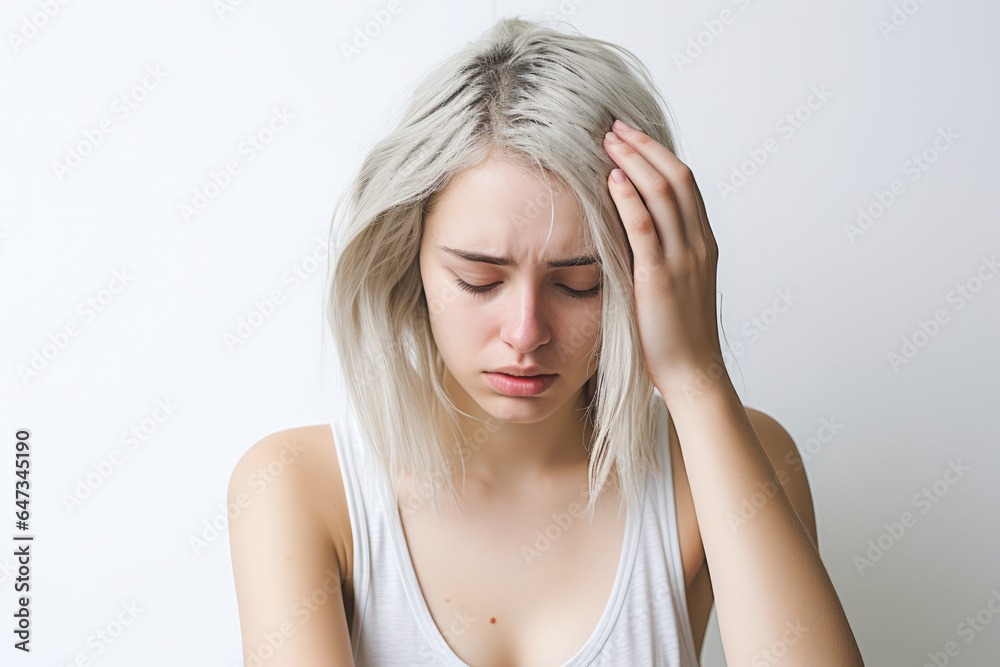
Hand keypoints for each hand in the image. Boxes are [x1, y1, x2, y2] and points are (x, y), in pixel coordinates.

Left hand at [602, 119, 723, 398]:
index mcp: (703, 244)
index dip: (658, 153)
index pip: (685, 183)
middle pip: (677, 177)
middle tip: (615, 125)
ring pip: (664, 194)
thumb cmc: (678, 335)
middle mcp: (698, 244)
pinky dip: (629, 198)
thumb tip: (636, 231)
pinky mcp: (661, 279)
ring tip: (607, 139)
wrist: (693, 374)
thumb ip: (663, 254)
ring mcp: (683, 259)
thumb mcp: (678, 285)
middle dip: (644, 146)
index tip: (631, 135)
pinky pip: (646, 228)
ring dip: (634, 161)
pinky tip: (611, 178)